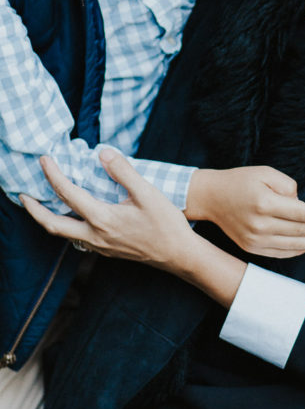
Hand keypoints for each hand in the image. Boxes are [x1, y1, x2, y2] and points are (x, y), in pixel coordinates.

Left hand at [20, 149, 195, 271]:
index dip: (53, 174)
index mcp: (102, 218)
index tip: (44, 159)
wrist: (178, 255)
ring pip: (62, 233)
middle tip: (22, 194)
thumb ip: (123, 171)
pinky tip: (71, 216)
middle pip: (52, 224)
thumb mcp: (148, 192)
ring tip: (40, 204)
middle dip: (33, 209)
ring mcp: (99, 246)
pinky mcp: (106, 250)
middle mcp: (94, 235)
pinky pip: (75, 237)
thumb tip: (102, 153)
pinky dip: (64, 224)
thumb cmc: (166, 223)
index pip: (68, 193)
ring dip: (47, 218)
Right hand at [185, 166, 304, 256]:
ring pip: (292, 245)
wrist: (212, 197)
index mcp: (265, 203)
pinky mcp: (251, 248)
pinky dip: (298, 250)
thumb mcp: (266, 173)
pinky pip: (280, 253)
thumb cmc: (241, 181)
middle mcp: (259, 225)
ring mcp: (254, 240)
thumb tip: (303, 204)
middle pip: (300, 231)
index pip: (302, 213)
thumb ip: (288, 186)